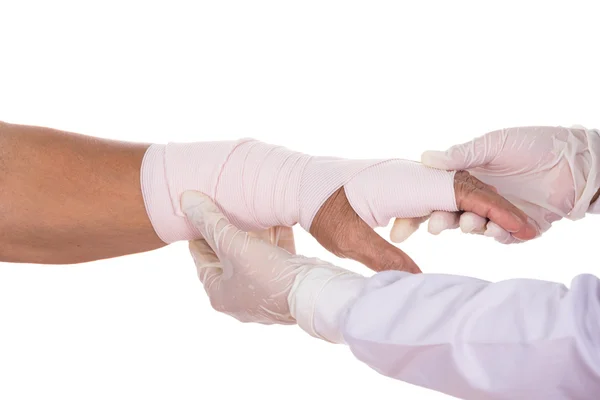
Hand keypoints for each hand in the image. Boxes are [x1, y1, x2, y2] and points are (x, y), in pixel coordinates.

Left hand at [183, 191, 346, 324]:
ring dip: (252, 233)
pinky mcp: (285, 284)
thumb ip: (210, 221)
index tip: (199, 211)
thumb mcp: (233, 245)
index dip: (198, 232)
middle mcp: (239, 297)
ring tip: (250, 208)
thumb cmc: (267, 275)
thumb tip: (186, 199)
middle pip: (227, 256)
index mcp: (219, 294)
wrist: (314, 294)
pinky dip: (273, 239)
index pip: (201, 258)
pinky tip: (275, 219)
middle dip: (228, 230)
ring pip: (252, 256)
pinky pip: (274, 257)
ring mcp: (264, 292)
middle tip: (224, 204)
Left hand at [310, 168, 535, 272]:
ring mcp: (407, 175)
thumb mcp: (349, 239)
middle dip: (496, 209)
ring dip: (475, 208)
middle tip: (524, 232)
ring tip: (499, 230)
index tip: (523, 228)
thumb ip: (385, 259)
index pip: (462, 192)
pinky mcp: (400, 181)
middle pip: (466, 187)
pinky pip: (435, 191)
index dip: (496, 210)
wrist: (300, 183)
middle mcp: (410, 173)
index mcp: (403, 182)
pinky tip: (457, 224)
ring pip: (452, 188)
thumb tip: (418, 284)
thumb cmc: (320, 207)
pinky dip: (454, 207)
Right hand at [391, 126, 599, 243]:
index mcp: (466, 176)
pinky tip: (497, 228)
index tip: (399, 223)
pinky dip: (496, 234)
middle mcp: (477, 197)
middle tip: (433, 225)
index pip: (435, 195)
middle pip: (448, 215)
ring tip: (469, 223)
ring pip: (472, 227)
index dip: (416, 209)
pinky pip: (500, 236)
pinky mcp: (517, 227)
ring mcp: (496, 214)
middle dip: (439, 221)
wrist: (577, 160)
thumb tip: (424, 158)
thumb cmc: (536, 145)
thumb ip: (461, 154)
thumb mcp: (494, 144)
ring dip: (468, 226)